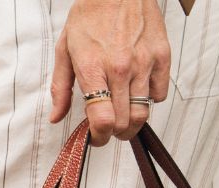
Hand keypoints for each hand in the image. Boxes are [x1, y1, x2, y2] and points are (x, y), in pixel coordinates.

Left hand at [50, 0, 170, 144]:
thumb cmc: (90, 17)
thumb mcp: (64, 50)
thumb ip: (60, 88)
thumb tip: (56, 117)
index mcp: (94, 69)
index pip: (101, 119)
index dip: (98, 137)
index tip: (94, 139)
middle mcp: (121, 68)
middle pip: (124, 122)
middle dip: (114, 134)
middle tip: (108, 132)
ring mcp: (145, 63)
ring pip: (143, 112)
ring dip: (131, 122)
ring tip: (122, 118)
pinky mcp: (162, 57)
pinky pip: (159, 94)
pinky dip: (149, 100)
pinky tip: (136, 92)